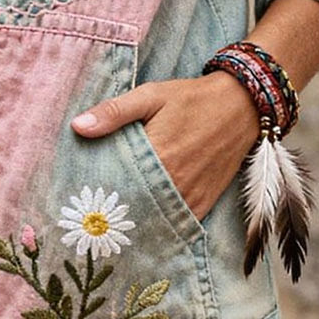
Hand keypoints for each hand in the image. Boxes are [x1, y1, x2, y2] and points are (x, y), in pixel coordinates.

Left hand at [71, 71, 261, 222]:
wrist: (241, 106)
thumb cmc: (191, 98)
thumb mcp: (150, 95)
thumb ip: (114, 112)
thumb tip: (77, 126)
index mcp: (157, 156)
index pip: (116, 185)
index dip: (96, 193)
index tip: (77, 199)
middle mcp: (175, 183)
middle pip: (132, 206)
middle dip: (111, 211)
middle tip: (87, 215)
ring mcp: (191, 196)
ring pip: (153, 218)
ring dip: (133, 219)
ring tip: (108, 221)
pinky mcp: (204, 202)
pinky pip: (176, 222)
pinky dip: (158, 223)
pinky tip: (140, 220)